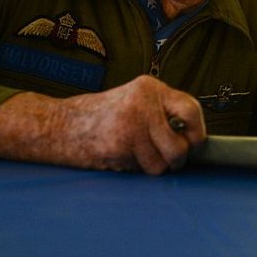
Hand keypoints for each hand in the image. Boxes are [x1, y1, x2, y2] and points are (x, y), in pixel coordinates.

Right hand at [0, 75, 205, 174]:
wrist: (59, 125)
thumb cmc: (101, 116)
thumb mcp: (134, 101)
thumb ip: (161, 111)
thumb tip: (195, 138)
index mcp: (150, 87)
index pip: (191, 109)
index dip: (197, 131)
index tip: (195, 142)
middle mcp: (144, 103)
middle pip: (181, 146)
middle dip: (178, 159)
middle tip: (170, 159)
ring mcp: (132, 125)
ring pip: (163, 163)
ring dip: (153, 166)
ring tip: (135, 153)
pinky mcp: (120, 145)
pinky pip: (142, 169)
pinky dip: (134, 168)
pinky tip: (119, 155)